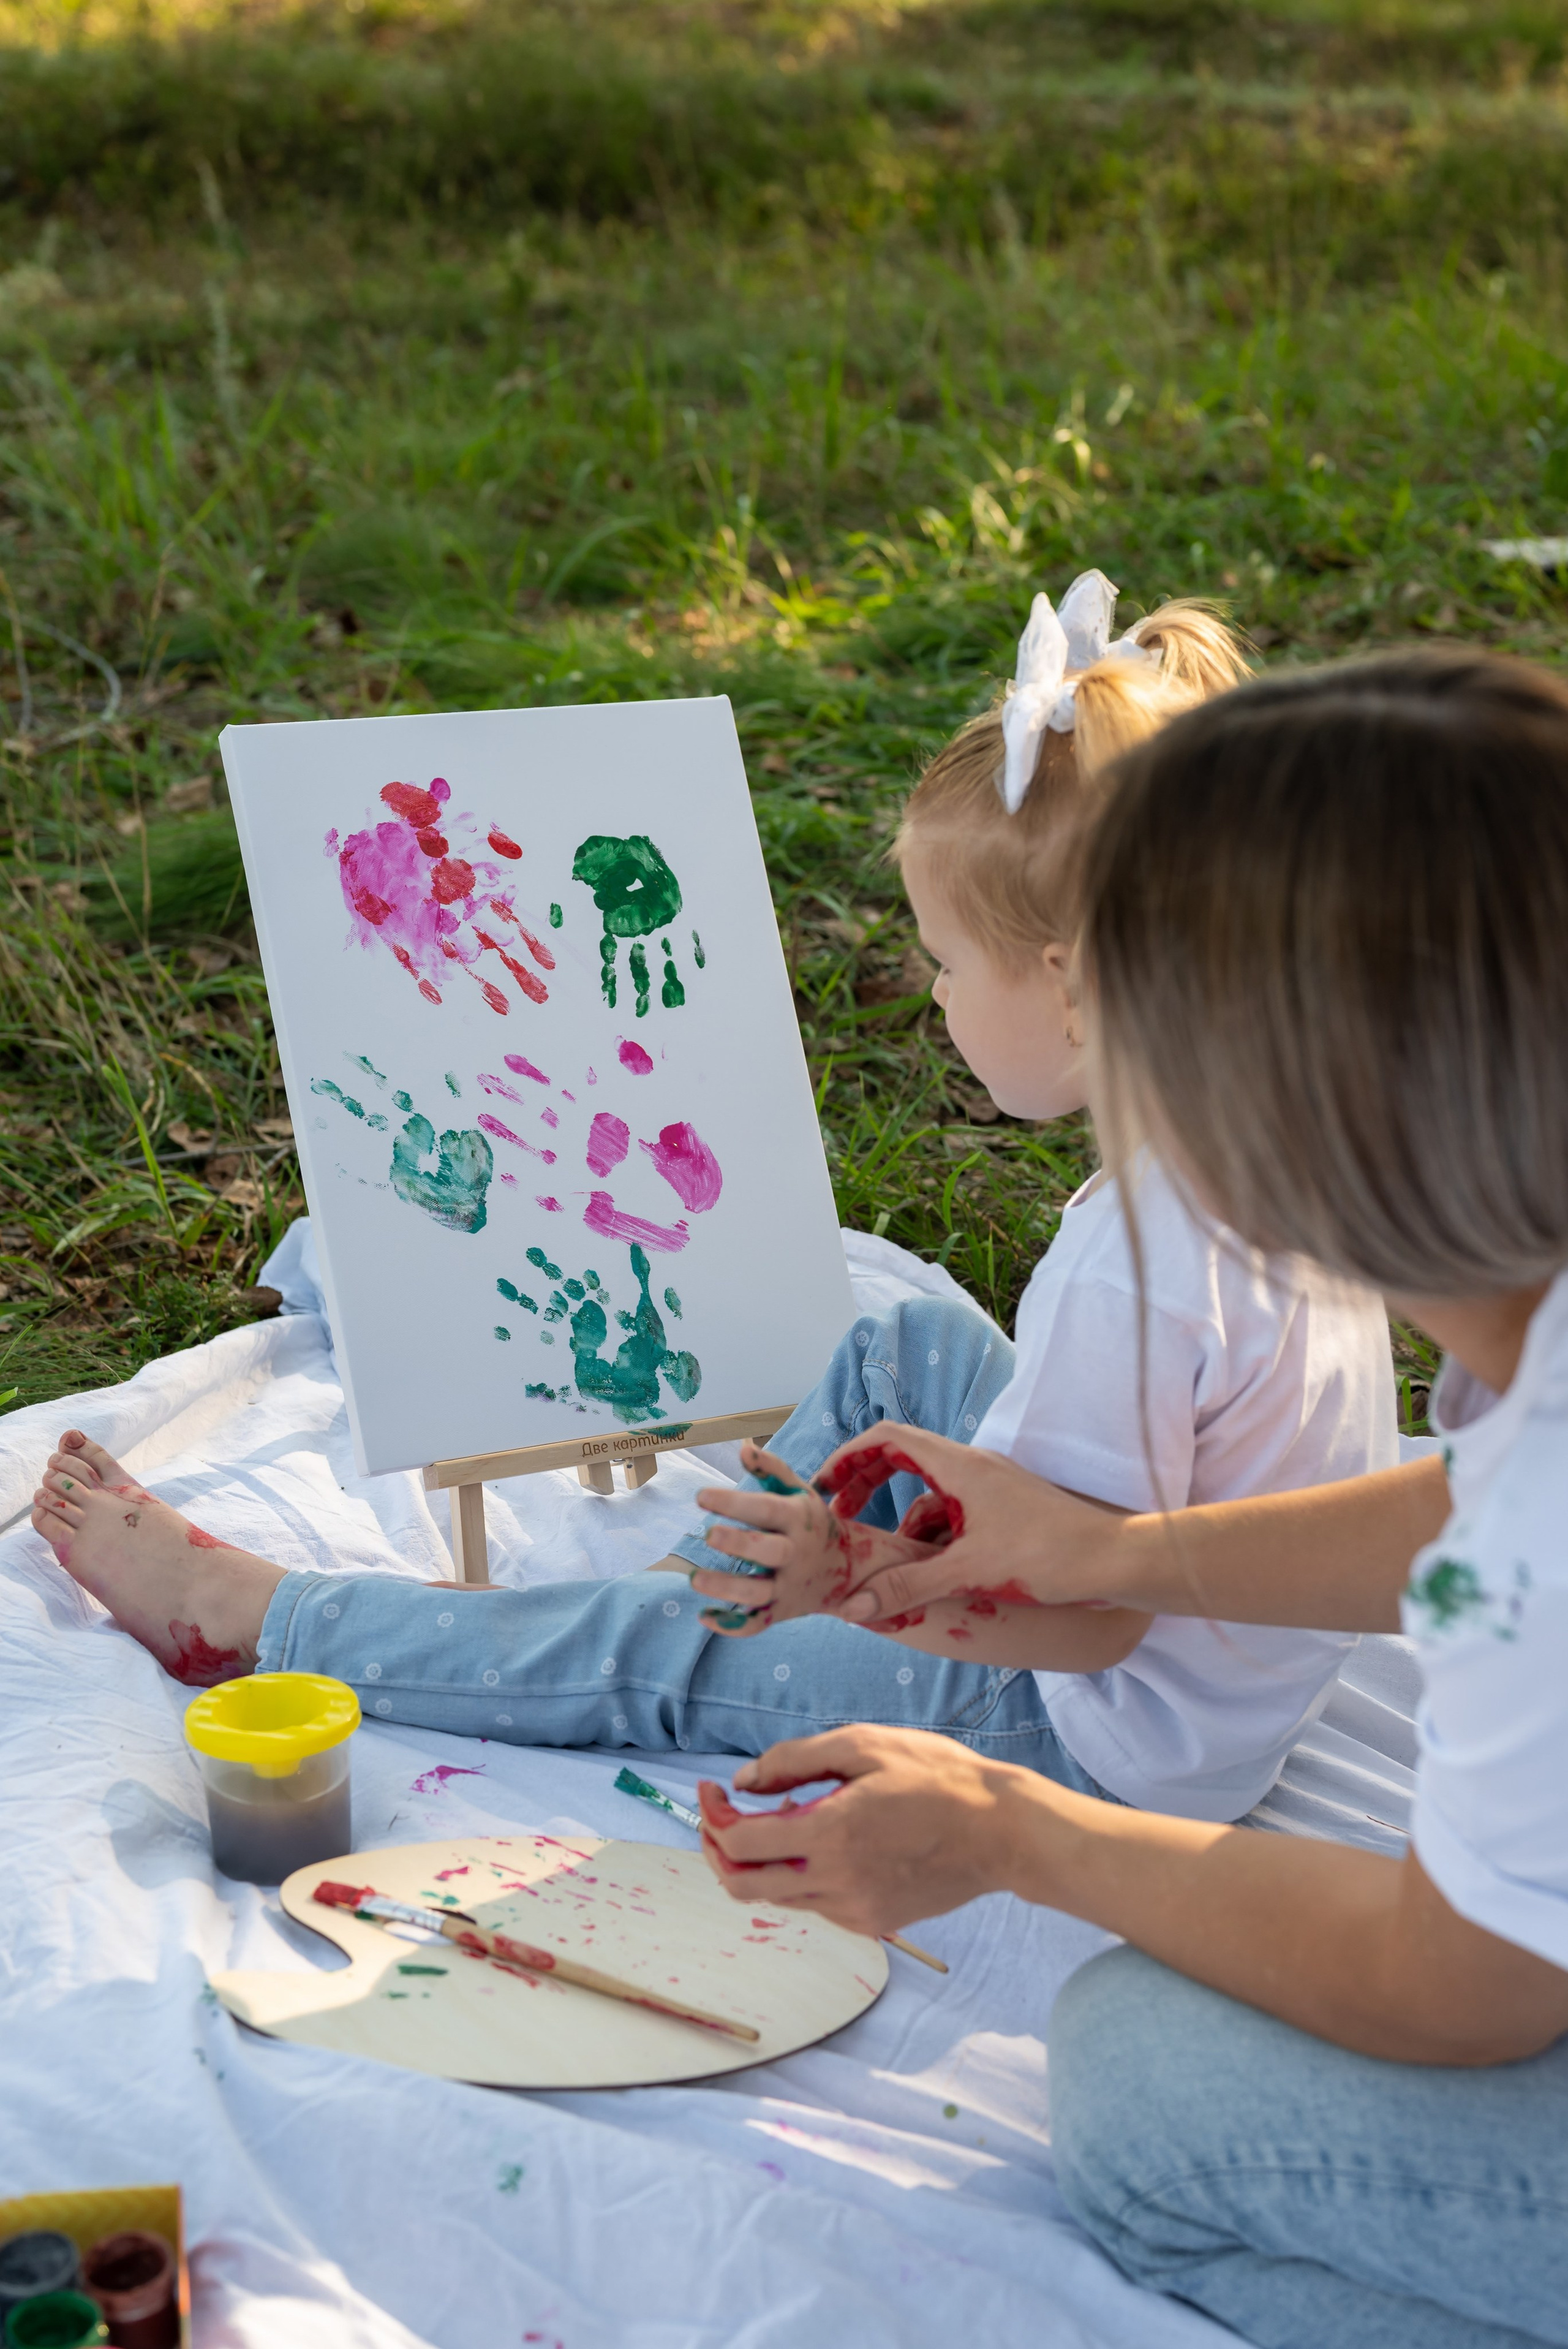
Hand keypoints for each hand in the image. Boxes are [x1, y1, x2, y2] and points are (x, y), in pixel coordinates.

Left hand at [688, 1440, 940, 1635]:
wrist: (848, 1570)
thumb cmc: (810, 1523)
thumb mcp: (799, 1492)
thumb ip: (772, 1469)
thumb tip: (743, 1447)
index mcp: (798, 1519)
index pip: (766, 1509)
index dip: (734, 1503)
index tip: (701, 1496)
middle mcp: (795, 1554)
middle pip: (768, 1552)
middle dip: (739, 1545)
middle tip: (709, 1535)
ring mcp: (788, 1587)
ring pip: (757, 1593)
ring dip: (726, 1589)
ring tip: (694, 1579)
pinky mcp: (782, 1612)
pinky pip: (756, 1624)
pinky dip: (731, 1624)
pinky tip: (703, 1616)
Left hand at [695, 1725, 1033, 1936]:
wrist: (1000, 1831)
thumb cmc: (937, 1776)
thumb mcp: (863, 1745)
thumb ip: (794, 1761)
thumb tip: (743, 1782)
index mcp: (830, 1834)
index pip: (739, 1844)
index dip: (712, 1816)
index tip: (712, 1789)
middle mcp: (836, 1883)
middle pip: (743, 1886)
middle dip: (718, 1850)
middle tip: (720, 1815)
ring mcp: (855, 1910)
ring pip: (778, 1897)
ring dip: (760, 1863)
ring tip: (777, 1819)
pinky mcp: (874, 1923)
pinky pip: (816, 1904)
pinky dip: (802, 1876)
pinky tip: (825, 1842)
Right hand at [808, 1423, 1125, 1625]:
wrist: (1116, 1560)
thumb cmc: (1049, 1556)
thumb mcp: (969, 1573)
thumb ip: (909, 1587)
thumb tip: (854, 1604)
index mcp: (959, 1465)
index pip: (887, 1437)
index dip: (848, 1457)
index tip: (822, 1486)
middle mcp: (973, 1465)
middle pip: (903, 1457)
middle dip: (867, 1484)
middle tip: (841, 1517)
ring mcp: (992, 1485)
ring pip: (931, 1491)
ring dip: (904, 1520)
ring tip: (889, 1563)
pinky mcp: (1007, 1507)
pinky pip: (956, 1511)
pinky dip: (935, 1534)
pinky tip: (933, 1571)